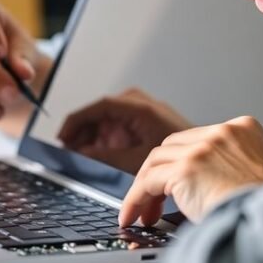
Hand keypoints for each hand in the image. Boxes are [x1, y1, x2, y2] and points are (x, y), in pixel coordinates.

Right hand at [58, 88, 191, 173]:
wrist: (197, 159)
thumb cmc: (178, 155)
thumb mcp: (137, 159)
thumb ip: (106, 156)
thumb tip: (82, 153)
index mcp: (139, 107)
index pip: (99, 106)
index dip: (77, 120)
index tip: (64, 135)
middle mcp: (136, 103)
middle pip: (99, 112)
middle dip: (82, 131)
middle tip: (69, 149)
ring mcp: (137, 110)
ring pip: (104, 119)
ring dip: (91, 136)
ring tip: (80, 154)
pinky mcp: (139, 119)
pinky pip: (114, 124)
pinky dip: (103, 138)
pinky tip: (95, 151)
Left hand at [119, 116, 262, 225]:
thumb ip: (247, 159)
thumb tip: (232, 168)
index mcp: (242, 128)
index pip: (197, 138)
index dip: (181, 160)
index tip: (173, 180)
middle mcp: (220, 133)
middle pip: (173, 145)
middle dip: (161, 173)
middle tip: (156, 199)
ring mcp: (202, 148)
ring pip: (157, 160)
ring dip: (145, 187)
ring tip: (144, 211)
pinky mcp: (186, 169)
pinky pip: (148, 181)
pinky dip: (136, 198)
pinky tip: (135, 213)